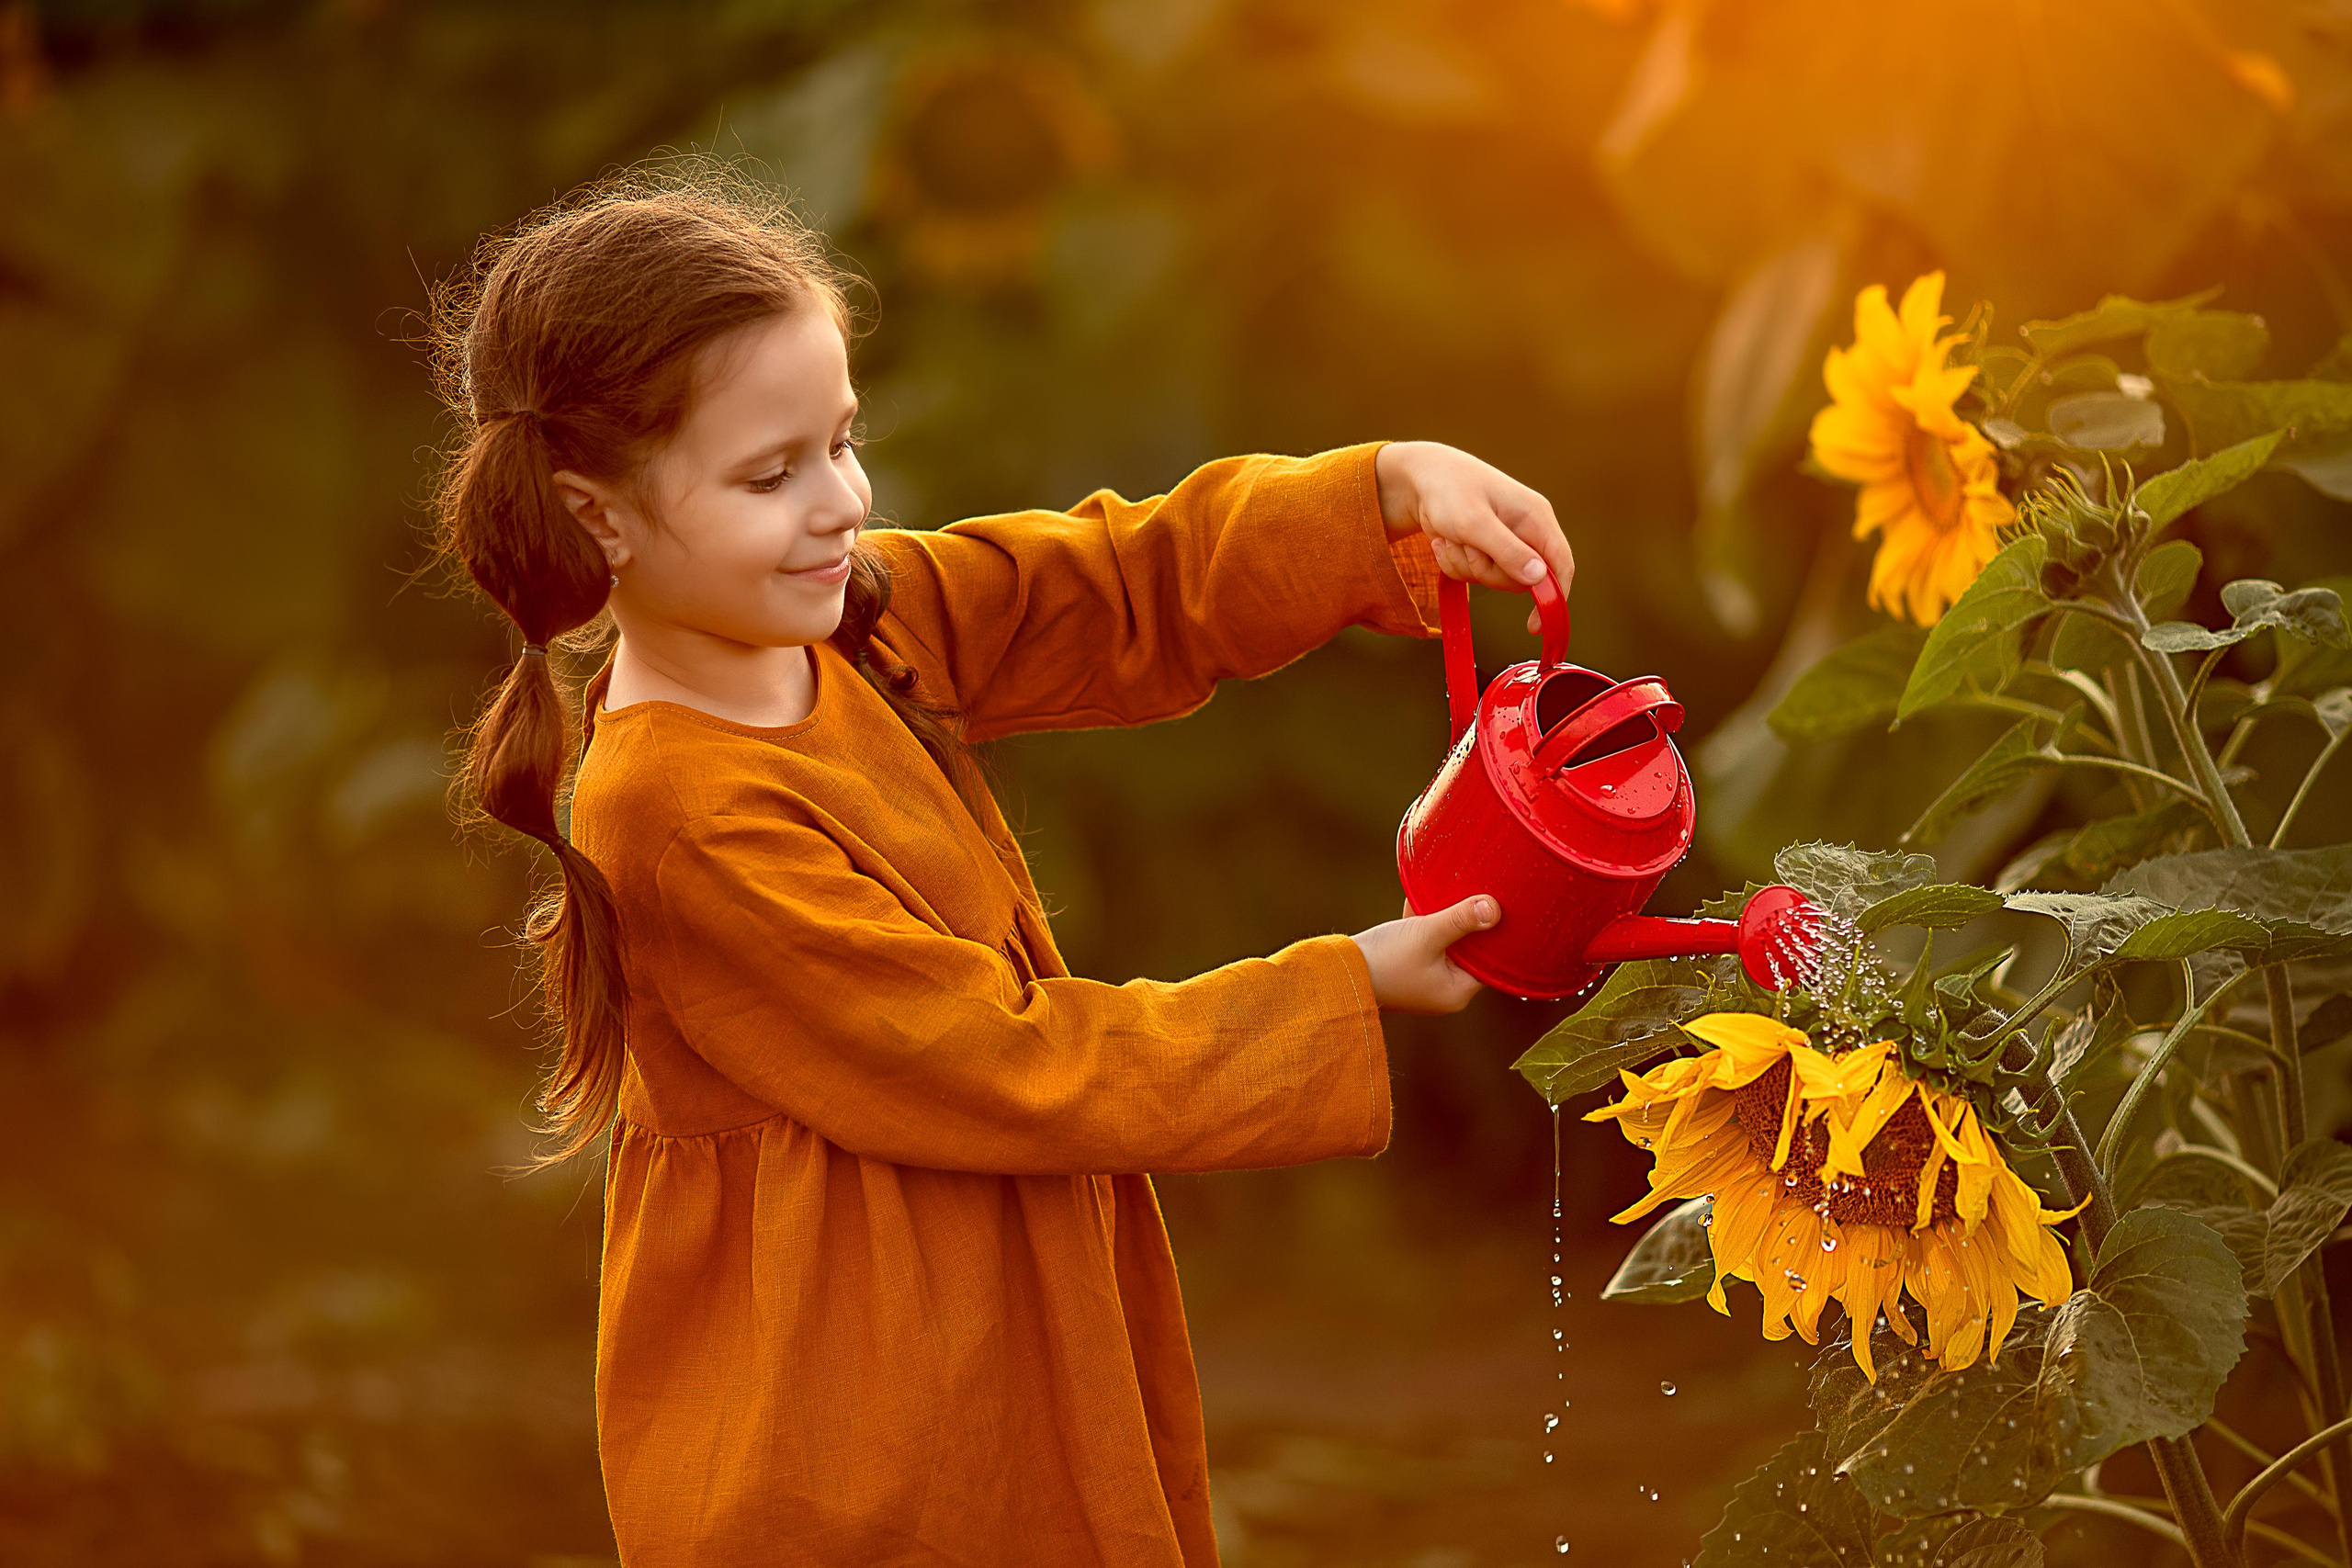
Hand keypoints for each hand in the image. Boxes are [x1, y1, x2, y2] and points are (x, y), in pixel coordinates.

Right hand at [1351, 894, 1498, 1013]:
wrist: (1337, 973)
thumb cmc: (1385, 960)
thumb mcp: (1427, 933)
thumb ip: (1460, 919)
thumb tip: (1494, 908)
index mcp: (1457, 992)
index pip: (1489, 961)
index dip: (1494, 933)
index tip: (1498, 906)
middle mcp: (1445, 990)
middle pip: (1469, 950)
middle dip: (1466, 922)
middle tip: (1473, 892)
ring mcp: (1426, 980)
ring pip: (1446, 944)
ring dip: (1443, 919)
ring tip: (1444, 892)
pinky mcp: (1409, 969)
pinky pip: (1426, 943)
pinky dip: (1424, 924)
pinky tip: (1418, 901)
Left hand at [1374, 441, 1574, 634]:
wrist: (1419, 479)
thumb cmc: (1449, 490)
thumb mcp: (1475, 522)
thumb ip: (1508, 551)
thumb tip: (1539, 578)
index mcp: (1536, 518)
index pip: (1560, 564)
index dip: (1553, 597)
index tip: (1535, 625)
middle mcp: (1526, 531)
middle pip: (1522, 580)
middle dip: (1488, 571)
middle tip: (1467, 545)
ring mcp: (1504, 541)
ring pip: (1494, 579)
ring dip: (1466, 565)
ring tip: (1451, 536)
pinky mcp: (1484, 549)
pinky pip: (1474, 575)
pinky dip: (1455, 563)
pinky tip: (1445, 539)